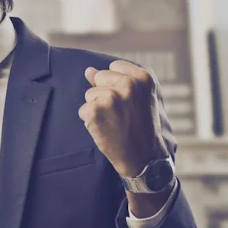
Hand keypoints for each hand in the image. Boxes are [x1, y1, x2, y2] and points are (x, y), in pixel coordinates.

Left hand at [79, 60, 168, 178]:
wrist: (144, 159)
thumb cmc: (141, 128)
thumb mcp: (139, 99)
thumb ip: (116, 80)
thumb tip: (88, 70)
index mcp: (143, 78)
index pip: (114, 67)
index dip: (116, 85)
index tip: (128, 102)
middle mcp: (128, 84)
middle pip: (99, 78)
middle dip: (105, 94)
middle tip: (121, 114)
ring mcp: (111, 97)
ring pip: (89, 94)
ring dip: (97, 109)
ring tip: (115, 123)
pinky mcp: (95, 111)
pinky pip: (83, 110)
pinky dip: (90, 122)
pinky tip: (106, 131)